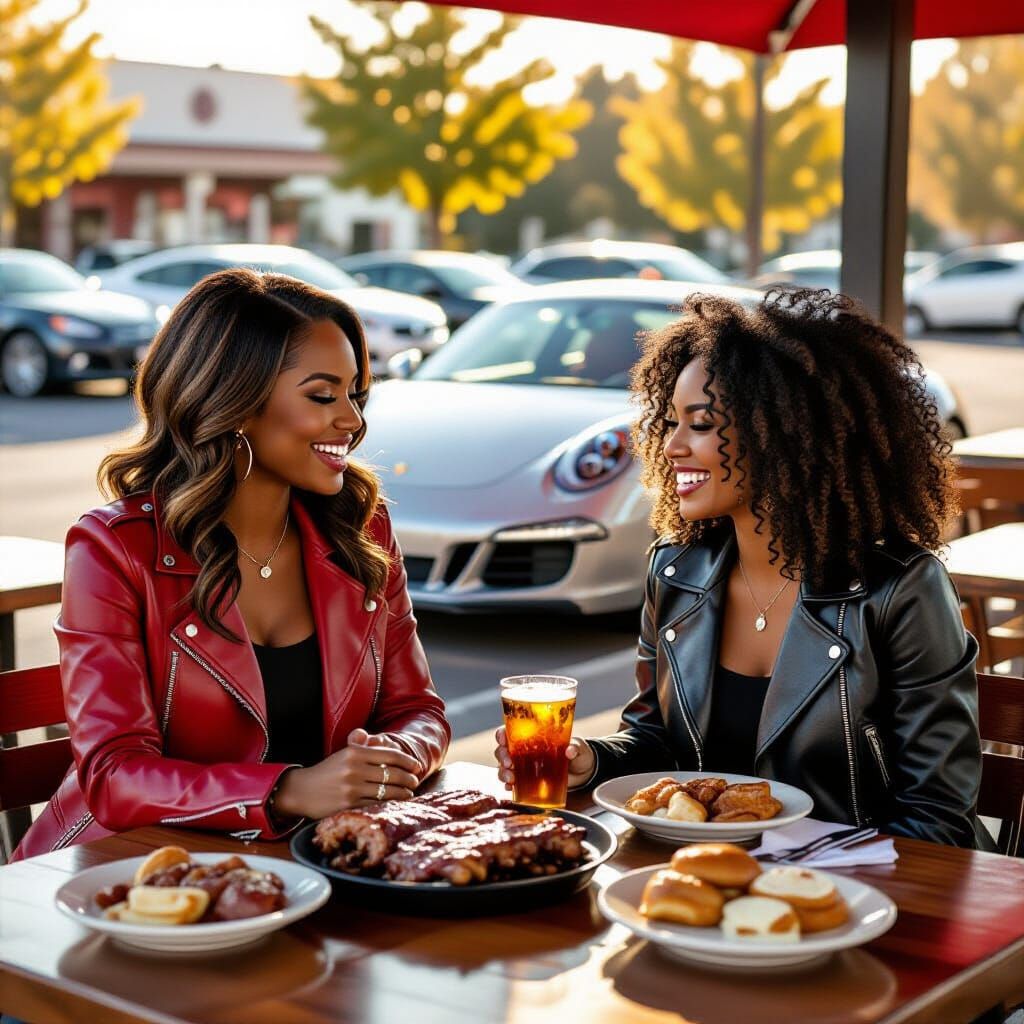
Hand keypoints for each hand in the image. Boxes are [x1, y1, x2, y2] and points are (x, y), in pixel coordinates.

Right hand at [273, 730, 421, 818]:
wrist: (301, 791)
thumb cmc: (327, 771)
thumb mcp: (344, 754)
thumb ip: (364, 746)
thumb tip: (385, 741)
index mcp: (355, 752)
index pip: (390, 755)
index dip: (407, 761)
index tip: (416, 766)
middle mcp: (354, 768)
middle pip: (392, 774)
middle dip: (409, 779)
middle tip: (415, 782)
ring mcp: (351, 787)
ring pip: (387, 791)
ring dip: (403, 793)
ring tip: (409, 793)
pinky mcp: (348, 804)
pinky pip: (376, 804)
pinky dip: (388, 804)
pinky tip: (394, 804)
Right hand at [493, 726, 595, 792]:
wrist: (584, 772)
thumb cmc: (579, 753)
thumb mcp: (579, 747)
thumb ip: (575, 747)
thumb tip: (570, 750)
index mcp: (533, 735)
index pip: (510, 730)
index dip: (502, 734)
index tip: (502, 739)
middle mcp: (524, 749)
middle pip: (503, 749)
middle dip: (501, 756)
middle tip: (509, 763)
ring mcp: (525, 765)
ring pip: (504, 766)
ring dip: (503, 772)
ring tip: (510, 779)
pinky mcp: (529, 780)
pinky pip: (512, 782)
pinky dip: (508, 785)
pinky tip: (510, 788)